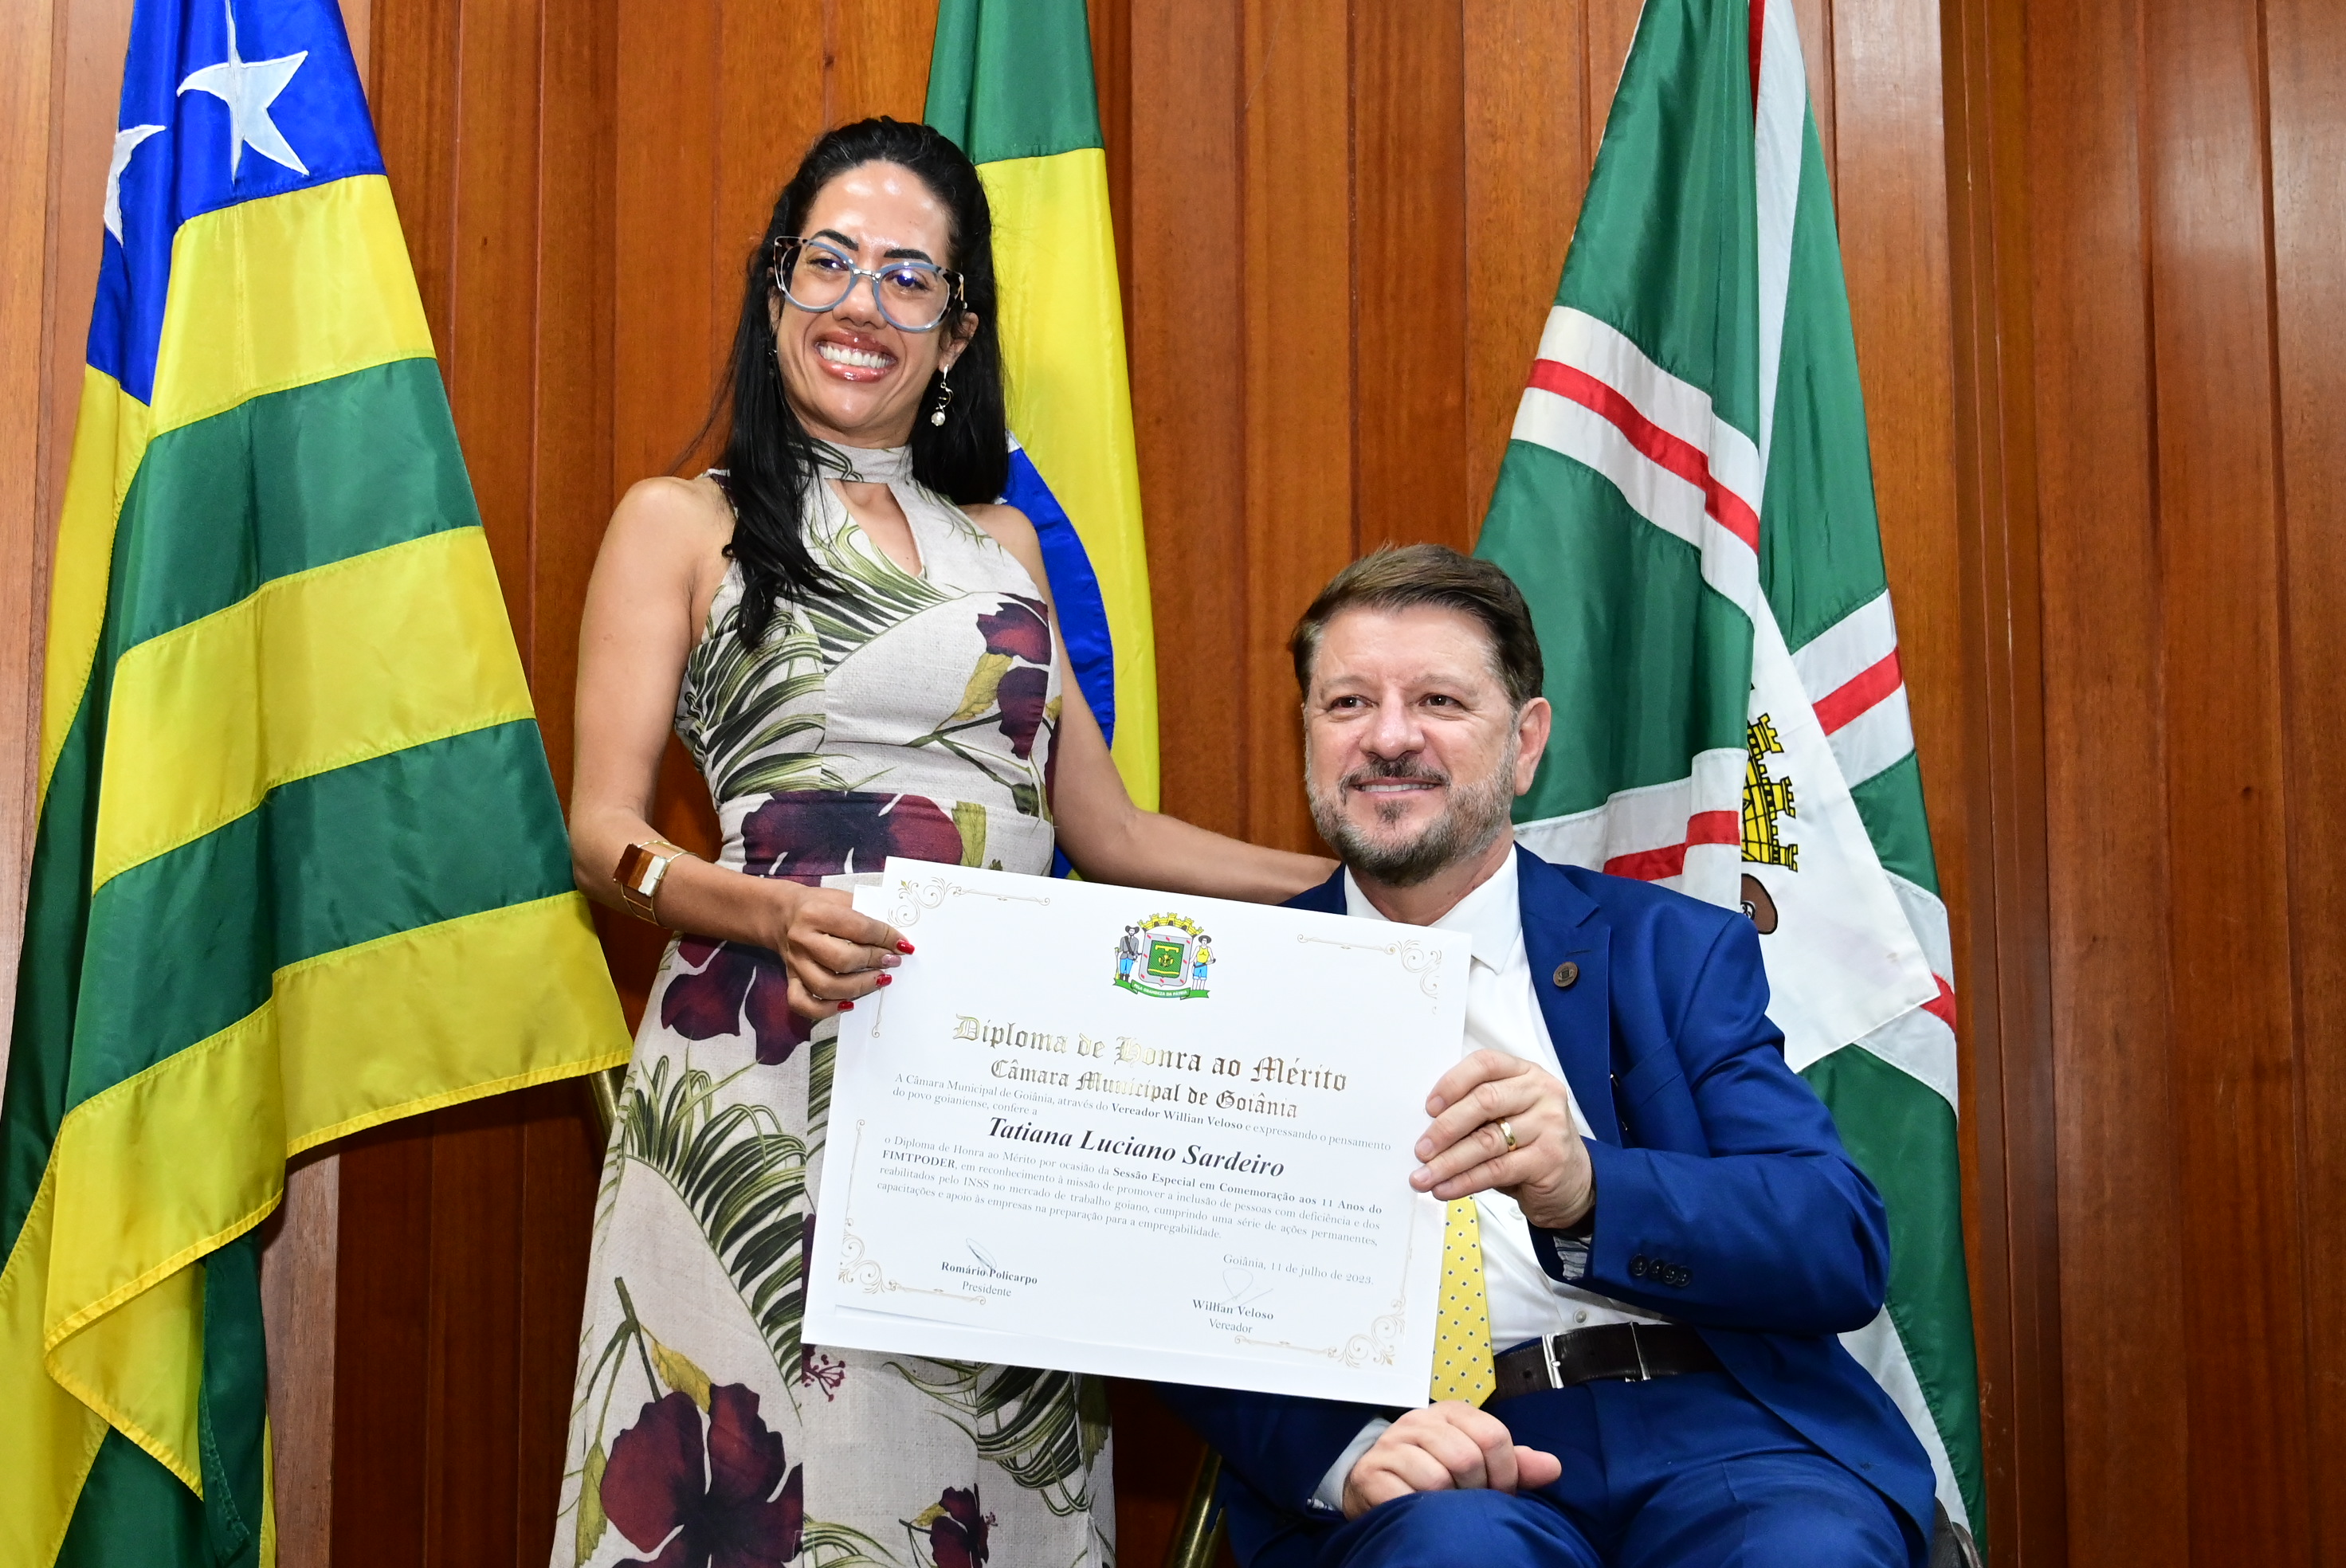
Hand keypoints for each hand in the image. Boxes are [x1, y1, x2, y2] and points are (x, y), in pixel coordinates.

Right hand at [771, 883, 907, 1019]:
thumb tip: (896, 940)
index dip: (886, 938)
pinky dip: (826, 1010)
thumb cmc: (820, 906)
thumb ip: (867, 916)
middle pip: (843, 960)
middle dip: (875, 962)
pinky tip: (848, 1004)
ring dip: (860, 987)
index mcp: (816, 913)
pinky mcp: (790, 979)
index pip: (859, 929)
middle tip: (893, 961)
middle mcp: (802, 939)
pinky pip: (803, 1004)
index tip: (903, 945)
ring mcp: (795, 963)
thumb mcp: (843, 899)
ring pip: (827, 986)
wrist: (783, 913)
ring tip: (880, 979)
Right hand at [1340, 1403, 1562, 1518]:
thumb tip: (1553, 1467)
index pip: (1494, 1436)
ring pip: (1437, 1479)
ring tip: (1443, 1507)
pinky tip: (1418, 1511)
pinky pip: (1404, 1496)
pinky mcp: (1370, 1473)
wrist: (1373, 1480)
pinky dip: (1418, 1511)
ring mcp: (1392, 1445)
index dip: (1505, 1473)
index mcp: (1451, 1412)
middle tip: (1468, 1503)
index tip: (1498, 1492)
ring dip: (1447, 1504)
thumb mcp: (1477, 1461)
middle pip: (1467, 1458)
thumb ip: (1514, 1463)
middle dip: (1475, 1491)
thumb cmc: (1434, 1470)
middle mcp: (1419, 1421)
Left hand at [1410, 1049, 1593, 1230]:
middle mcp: (1541, 1092)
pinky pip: (1497, 1170)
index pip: (1485, 1064)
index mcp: (1525, 1072)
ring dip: (1449, 1162)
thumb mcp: (1507, 1115)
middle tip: (1420, 1149)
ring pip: (1487, 1141)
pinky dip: (1465, 1181)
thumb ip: (1477, 1111)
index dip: (1453, 1083)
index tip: (1428, 1108)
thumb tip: (1426, 1127)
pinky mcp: (1549, 1158)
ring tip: (1424, 1176)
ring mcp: (1549, 1125)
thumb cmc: (1529, 1142)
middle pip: (1484, 1102)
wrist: (1574, 1180)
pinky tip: (1445, 1189)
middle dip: (1445, 1128)